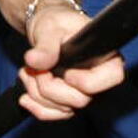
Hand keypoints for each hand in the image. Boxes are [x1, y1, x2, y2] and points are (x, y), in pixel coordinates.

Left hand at [18, 3, 124, 120]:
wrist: (47, 30)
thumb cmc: (57, 22)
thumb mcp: (51, 28)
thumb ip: (45, 45)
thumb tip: (33, 60)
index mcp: (105, 56)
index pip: (112, 78)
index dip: (87, 81)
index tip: (67, 73)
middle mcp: (98, 79)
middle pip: (81, 100)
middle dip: (51, 87)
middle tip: (35, 67)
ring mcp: (83, 93)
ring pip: (63, 109)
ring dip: (38, 94)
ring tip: (27, 70)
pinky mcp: (68, 102)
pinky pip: (54, 115)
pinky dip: (37, 107)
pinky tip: (25, 97)